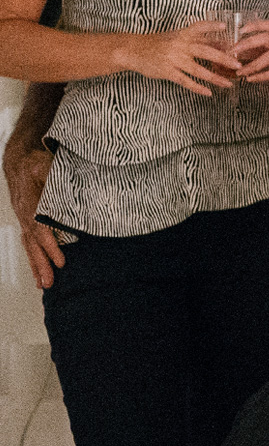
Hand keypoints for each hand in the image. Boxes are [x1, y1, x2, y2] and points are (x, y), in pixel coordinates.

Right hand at [3, 136, 60, 288]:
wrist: (21, 160)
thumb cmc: (37, 162)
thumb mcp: (47, 164)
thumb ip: (57, 178)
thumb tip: (71, 189)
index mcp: (30, 202)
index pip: (40, 228)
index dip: (50, 245)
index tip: (61, 260)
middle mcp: (24, 214)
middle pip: (33, 243)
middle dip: (42, 264)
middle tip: (51, 282)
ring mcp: (24, 219)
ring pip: (29, 247)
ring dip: (36, 266)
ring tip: (44, 285)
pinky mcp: (27, 222)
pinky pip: (28, 244)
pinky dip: (34, 260)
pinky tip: (39, 274)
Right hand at [111, 23, 238, 96]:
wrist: (133, 50)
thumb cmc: (158, 43)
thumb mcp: (176, 37)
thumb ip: (196, 40)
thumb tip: (221, 44)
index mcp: (182, 34)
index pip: (199, 27)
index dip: (212, 26)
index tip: (225, 27)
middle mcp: (180, 45)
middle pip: (206, 51)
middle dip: (224, 59)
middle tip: (239, 65)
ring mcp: (173, 59)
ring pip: (198, 70)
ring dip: (215, 78)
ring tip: (228, 84)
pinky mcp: (167, 71)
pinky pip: (185, 81)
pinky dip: (198, 88)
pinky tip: (208, 92)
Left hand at [229, 18, 268, 85]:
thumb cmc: (267, 66)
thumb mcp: (255, 55)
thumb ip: (242, 52)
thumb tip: (220, 50)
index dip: (255, 25)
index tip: (240, 30)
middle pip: (267, 38)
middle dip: (248, 43)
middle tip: (232, 51)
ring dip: (252, 64)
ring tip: (239, 72)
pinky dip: (260, 76)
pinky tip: (249, 79)